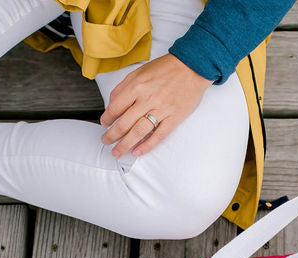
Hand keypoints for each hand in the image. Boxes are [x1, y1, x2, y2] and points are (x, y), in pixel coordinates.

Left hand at [99, 53, 213, 157]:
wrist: (192, 66)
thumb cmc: (166, 68)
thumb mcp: (140, 71)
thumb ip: (124, 86)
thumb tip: (112, 103)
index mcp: (137, 86)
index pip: (115, 107)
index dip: (107, 118)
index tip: (104, 124)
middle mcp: (148, 99)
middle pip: (124, 123)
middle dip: (112, 136)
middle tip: (106, 141)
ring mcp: (162, 109)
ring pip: (139, 132)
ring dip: (125, 144)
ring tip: (117, 151)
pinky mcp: (175, 117)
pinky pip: (159, 135)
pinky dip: (147, 145)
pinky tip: (138, 151)